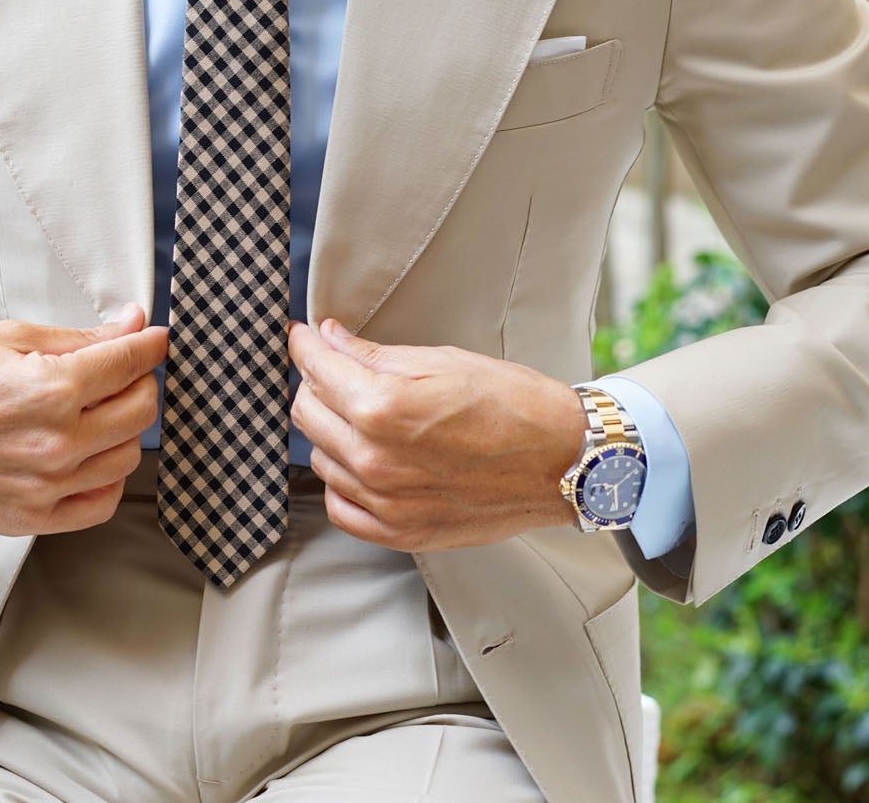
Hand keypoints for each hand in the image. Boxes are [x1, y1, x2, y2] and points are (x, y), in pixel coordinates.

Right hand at [0, 303, 167, 535]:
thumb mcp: (7, 338)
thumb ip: (79, 338)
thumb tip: (134, 327)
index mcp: (50, 389)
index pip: (132, 363)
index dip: (150, 344)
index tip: (154, 338)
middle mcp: (55, 444)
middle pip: (141, 412)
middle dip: (139, 382)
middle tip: (118, 370)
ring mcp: (46, 488)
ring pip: (127, 458)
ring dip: (122, 430)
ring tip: (92, 410)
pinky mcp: (31, 519)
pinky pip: (100, 504)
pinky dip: (105, 478)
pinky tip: (85, 454)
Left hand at [287, 317, 586, 550]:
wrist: (564, 463)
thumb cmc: (515, 406)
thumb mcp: (444, 360)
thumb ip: (376, 354)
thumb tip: (330, 339)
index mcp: (383, 408)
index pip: (316, 369)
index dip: (305, 344)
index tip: (304, 335)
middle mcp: (375, 460)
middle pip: (307, 413)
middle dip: (315, 383)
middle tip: (334, 368)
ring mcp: (385, 503)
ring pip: (320, 458)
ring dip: (330, 431)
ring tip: (360, 413)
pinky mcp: (400, 532)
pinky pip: (341, 506)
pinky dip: (343, 481)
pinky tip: (363, 461)